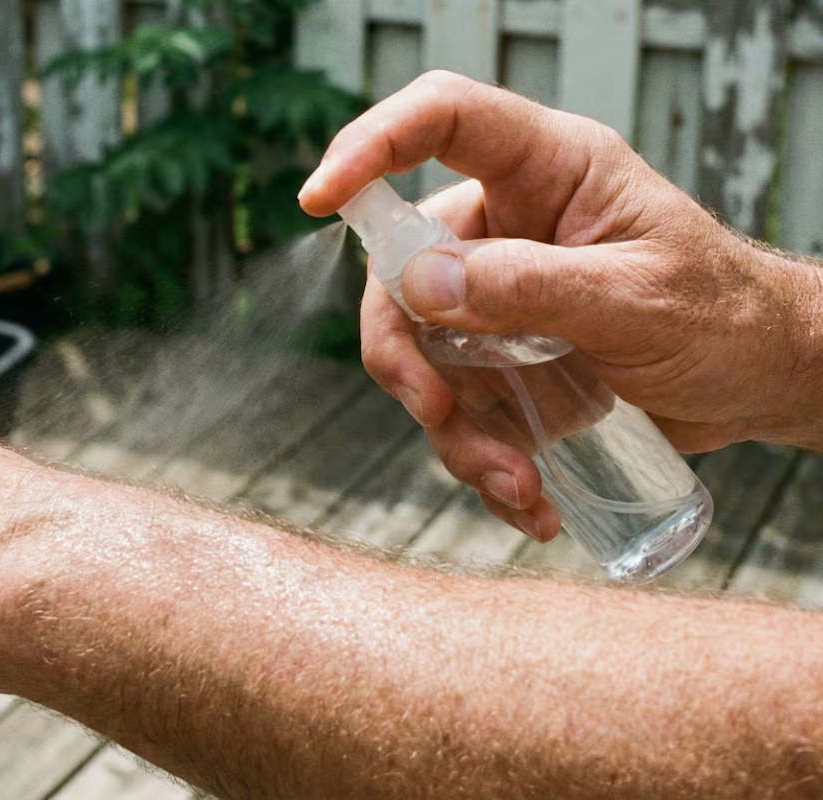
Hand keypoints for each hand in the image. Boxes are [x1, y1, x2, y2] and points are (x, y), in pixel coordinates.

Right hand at [300, 71, 822, 540]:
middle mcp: (505, 223)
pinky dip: (479, 458)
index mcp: (547, 170)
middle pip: (399, 266)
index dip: (370, 144)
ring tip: (517, 484)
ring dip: (452, 430)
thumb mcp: (634, 300)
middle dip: (404, 352)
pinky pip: (453, 404)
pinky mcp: (498, 356)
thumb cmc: (722, 317)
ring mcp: (495, 293)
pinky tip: (528, 498)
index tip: (319, 199)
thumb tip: (418, 284)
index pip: (442, 120)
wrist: (756, 381)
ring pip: (419, 352)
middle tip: (436, 412)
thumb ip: (528, 288)